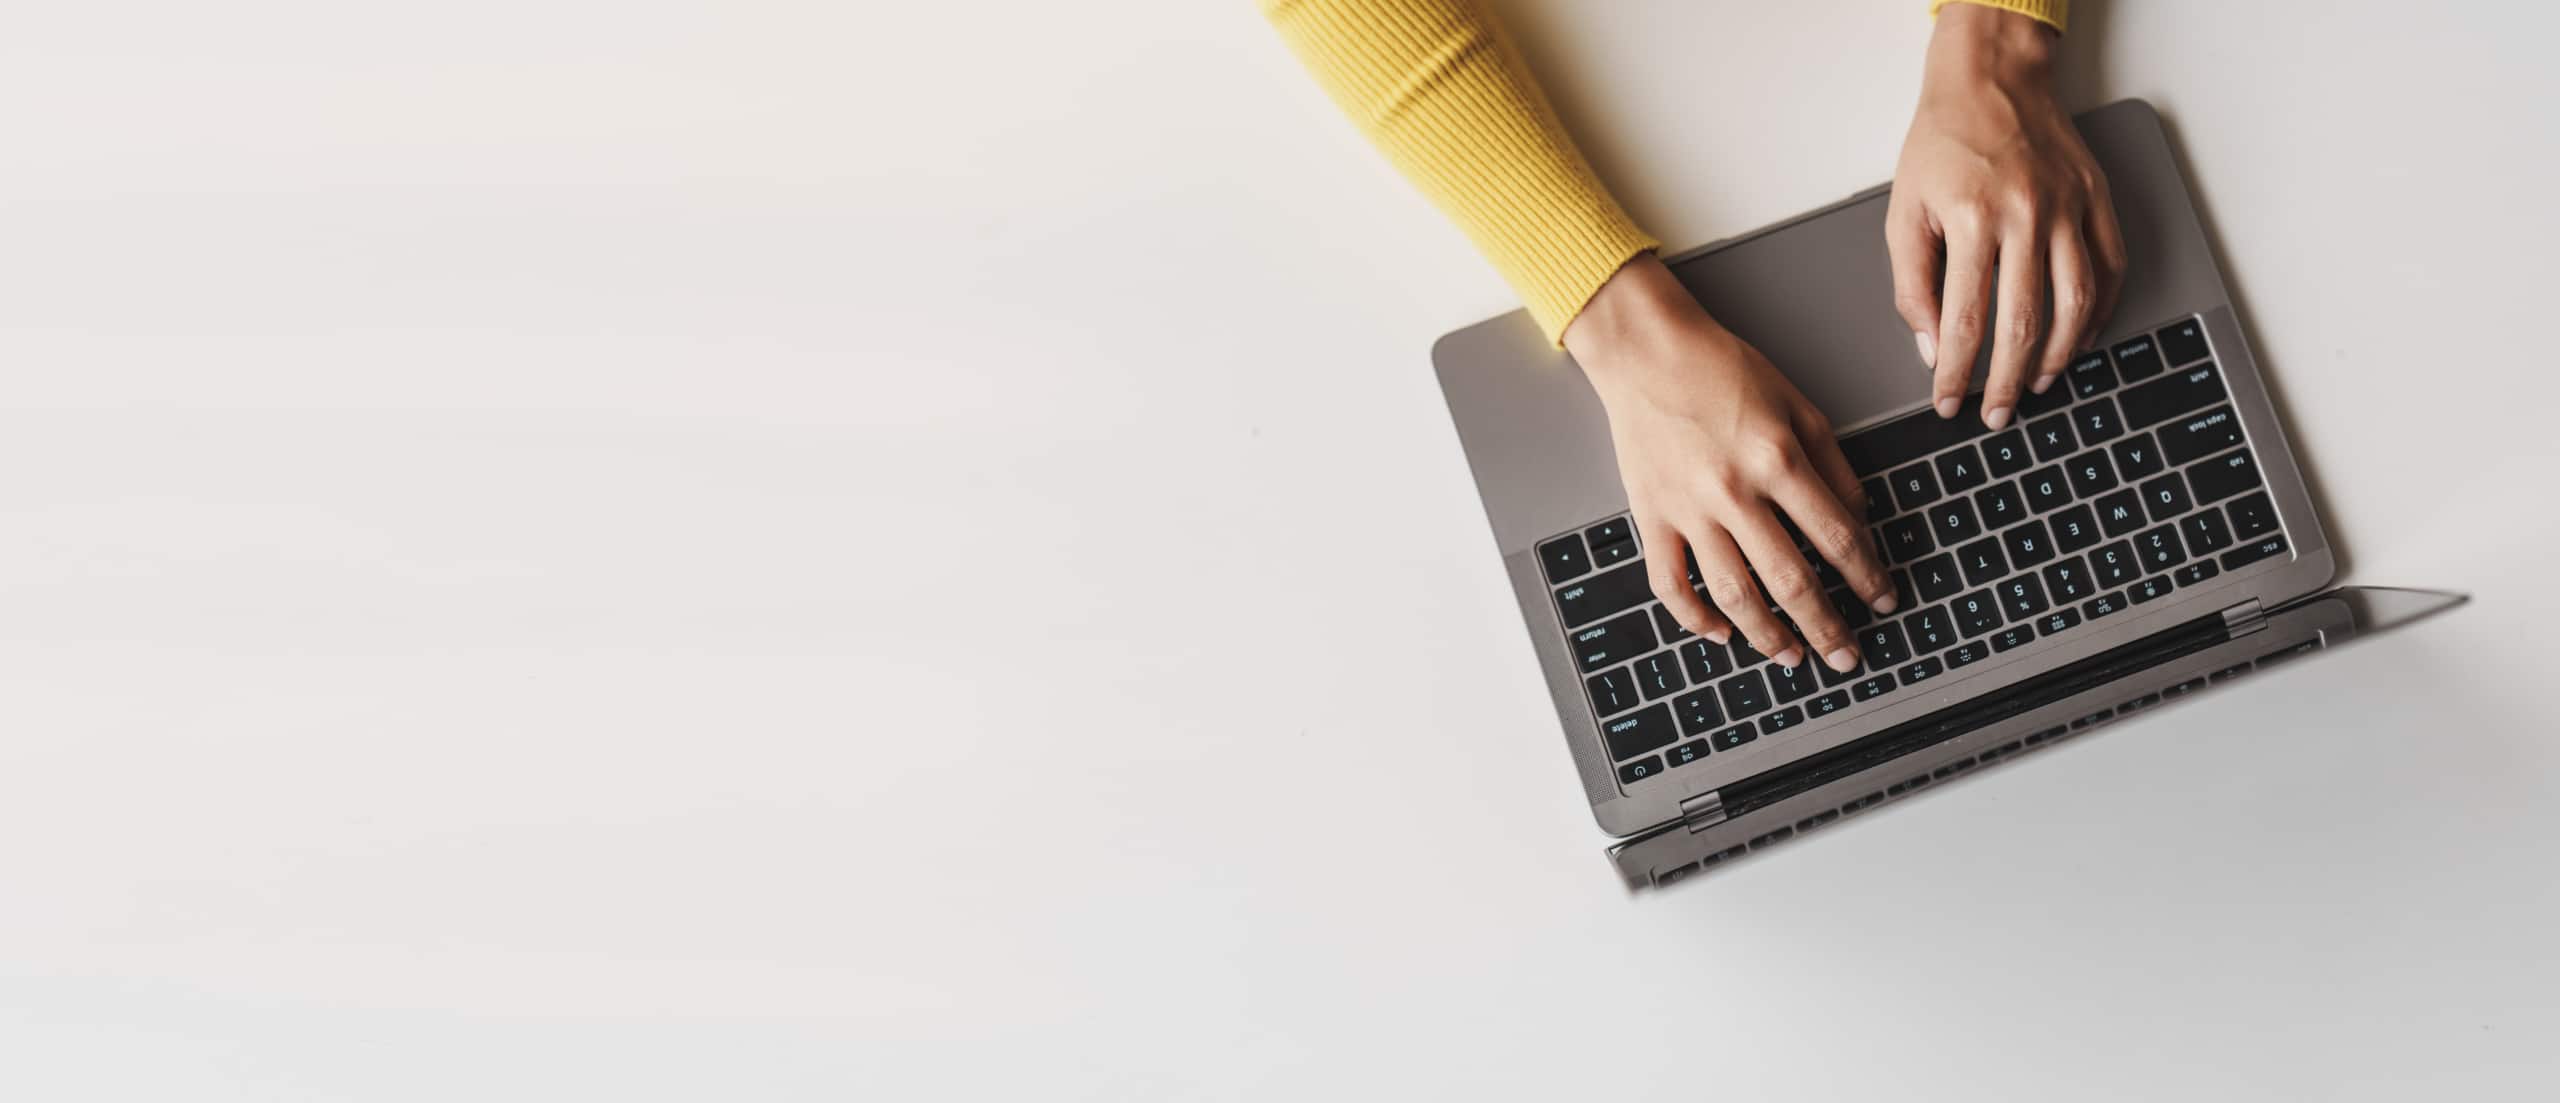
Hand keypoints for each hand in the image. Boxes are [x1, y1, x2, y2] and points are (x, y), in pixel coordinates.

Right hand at [1564, 255, 1898, 674]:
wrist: (1648, 353)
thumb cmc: (1722, 369)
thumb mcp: (1799, 404)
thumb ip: (1833, 464)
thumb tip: (1859, 521)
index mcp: (1778, 460)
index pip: (1837, 537)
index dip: (1867, 577)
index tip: (1883, 600)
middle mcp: (1734, 492)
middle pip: (1791, 580)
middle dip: (1827, 626)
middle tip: (1848, 656)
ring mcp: (1689, 510)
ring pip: (1733, 594)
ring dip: (1769, 636)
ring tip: (1793, 657)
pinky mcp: (1651, 517)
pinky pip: (1670, 584)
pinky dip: (1694, 618)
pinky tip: (1721, 634)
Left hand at [1887, 3, 2126, 429]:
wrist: (1992, 79)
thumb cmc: (1942, 144)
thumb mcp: (1903, 211)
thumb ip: (1912, 284)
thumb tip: (1932, 346)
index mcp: (1973, 221)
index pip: (1964, 320)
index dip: (1957, 373)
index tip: (1949, 403)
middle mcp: (2028, 217)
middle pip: (2024, 323)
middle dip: (2009, 381)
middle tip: (1997, 413)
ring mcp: (2070, 209)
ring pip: (2077, 302)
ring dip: (2059, 355)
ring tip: (2039, 384)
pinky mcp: (2098, 200)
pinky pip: (2110, 268)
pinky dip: (2099, 312)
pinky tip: (2080, 338)